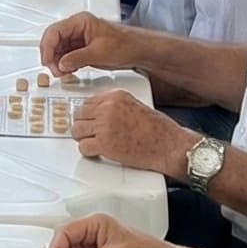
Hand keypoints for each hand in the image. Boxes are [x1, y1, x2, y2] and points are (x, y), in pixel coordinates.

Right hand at [41, 13, 127, 75]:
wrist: (138, 51)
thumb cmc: (125, 45)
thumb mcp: (99, 53)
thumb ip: (77, 58)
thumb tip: (61, 64)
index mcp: (80, 22)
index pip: (54, 31)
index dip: (47, 47)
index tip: (47, 61)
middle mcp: (77, 28)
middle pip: (54, 40)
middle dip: (52, 56)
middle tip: (54, 70)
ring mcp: (79, 38)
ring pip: (59, 49)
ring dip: (57, 62)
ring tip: (61, 73)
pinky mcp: (82, 49)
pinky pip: (66, 55)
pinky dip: (64, 64)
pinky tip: (68, 71)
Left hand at [73, 87, 188, 175]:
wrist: (169, 146)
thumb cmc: (160, 130)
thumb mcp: (137, 105)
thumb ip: (117, 106)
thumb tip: (100, 113)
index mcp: (116, 96)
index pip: (88, 101)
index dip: (87, 113)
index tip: (88, 120)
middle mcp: (108, 108)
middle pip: (79, 115)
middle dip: (82, 125)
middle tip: (88, 132)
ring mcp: (105, 125)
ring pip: (77, 130)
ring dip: (83, 138)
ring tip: (91, 142)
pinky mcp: (104, 144)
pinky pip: (83, 147)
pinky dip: (88, 151)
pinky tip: (95, 151)